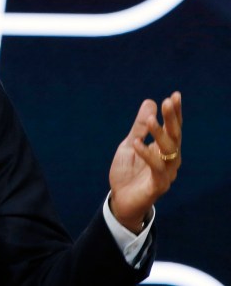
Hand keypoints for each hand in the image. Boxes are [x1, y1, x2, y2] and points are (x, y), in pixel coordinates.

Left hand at [108, 91, 181, 232]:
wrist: (120, 200)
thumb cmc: (128, 173)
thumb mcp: (129, 144)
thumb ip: (139, 127)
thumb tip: (150, 102)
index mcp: (163, 149)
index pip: (173, 128)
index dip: (174, 113)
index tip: (175, 95)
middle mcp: (169, 160)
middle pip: (175, 136)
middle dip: (172, 119)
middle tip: (168, 102)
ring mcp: (166, 173)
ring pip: (168, 151)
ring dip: (160, 134)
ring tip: (149, 120)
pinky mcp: (158, 185)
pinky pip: (156, 168)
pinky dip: (146, 155)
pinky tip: (137, 143)